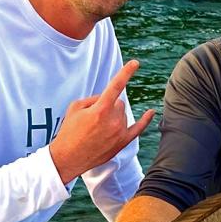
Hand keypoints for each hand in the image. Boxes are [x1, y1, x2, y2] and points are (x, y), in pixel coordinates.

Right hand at [49, 60, 154, 183]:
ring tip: (97, 129)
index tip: (135, 63)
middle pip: (119, 103)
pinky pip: (138, 128)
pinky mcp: (122, 142)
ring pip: (123, 114)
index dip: (126, 72)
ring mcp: (120, 132)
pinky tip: (152, 112)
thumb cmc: (69, 131)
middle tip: (93, 118)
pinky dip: (145, 120)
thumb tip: (107, 98)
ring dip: (114, 116)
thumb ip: (94, 98)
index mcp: (100, 109)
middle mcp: (113, 120)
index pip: (116, 86)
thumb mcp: (75, 107)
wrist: (68, 158)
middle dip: (109, 105)